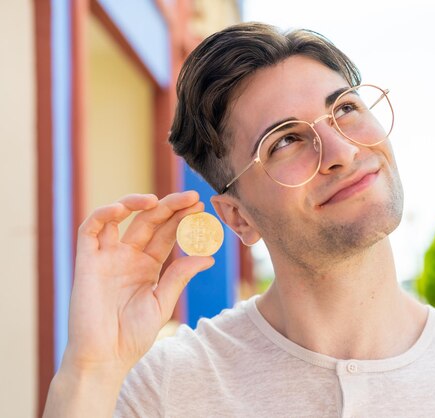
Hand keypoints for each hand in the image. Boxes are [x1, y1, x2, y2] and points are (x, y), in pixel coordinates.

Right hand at [62, 191, 213, 375]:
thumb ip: (180, 276)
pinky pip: (90, 229)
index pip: (166, 234)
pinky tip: (124, 209)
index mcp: (147, 266)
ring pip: (119, 218)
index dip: (182, 219)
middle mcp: (127, 257)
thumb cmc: (132, 336)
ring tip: (158, 200)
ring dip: (137, 203)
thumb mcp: (162, 302)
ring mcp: (107, 257)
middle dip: (169, 207)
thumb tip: (208, 257)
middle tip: (191, 197)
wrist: (105, 357)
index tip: (200, 208)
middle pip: (149, 222)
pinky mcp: (87, 261)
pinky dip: (104, 214)